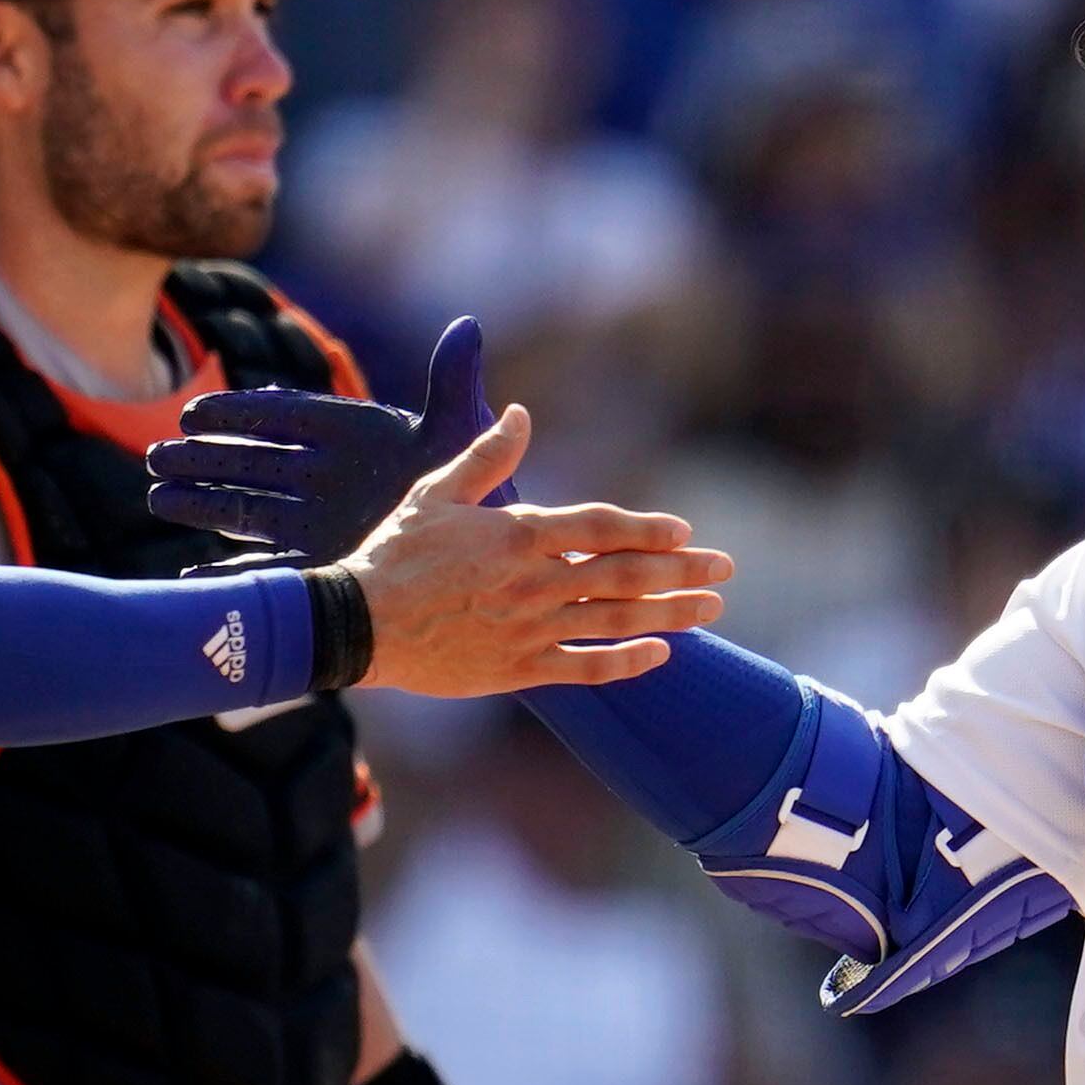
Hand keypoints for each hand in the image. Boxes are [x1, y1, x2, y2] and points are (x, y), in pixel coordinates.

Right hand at [144, 316, 502, 561]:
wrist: (481, 548)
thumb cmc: (474, 483)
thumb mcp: (462, 431)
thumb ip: (452, 381)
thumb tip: (467, 327)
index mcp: (351, 434)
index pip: (283, 415)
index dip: (237, 413)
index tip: (194, 414)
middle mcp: (325, 476)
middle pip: (252, 463)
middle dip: (204, 460)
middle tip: (156, 456)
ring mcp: (320, 521)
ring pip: (249, 510)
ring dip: (203, 505)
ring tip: (159, 497)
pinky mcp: (324, 563)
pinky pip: (270, 567)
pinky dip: (232, 572)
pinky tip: (191, 572)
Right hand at [341, 410, 728, 695]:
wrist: (359, 624)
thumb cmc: (395, 554)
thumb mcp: (437, 492)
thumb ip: (488, 456)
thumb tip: (522, 415)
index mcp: (519, 534)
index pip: (601, 528)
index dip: (647, 529)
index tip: (683, 532)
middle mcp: (536, 582)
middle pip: (626, 574)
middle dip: (681, 571)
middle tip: (724, 569)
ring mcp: (531, 628)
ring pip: (618, 621)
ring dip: (672, 614)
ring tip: (710, 609)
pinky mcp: (519, 668)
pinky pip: (587, 668)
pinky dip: (628, 662)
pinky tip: (661, 654)